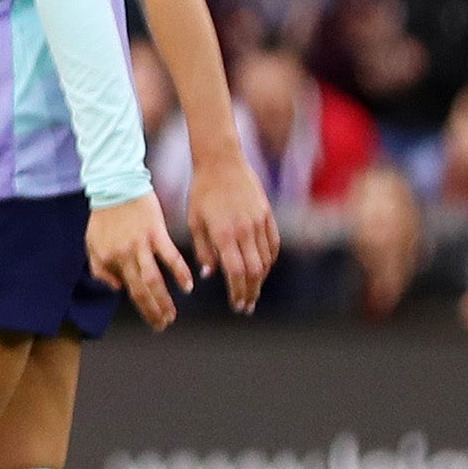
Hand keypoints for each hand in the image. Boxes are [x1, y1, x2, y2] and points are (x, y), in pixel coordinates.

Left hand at [87, 192, 198, 329]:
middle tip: (164, 325)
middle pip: (141, 290)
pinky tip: (188, 285)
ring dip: (164, 300)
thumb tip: (118, 288)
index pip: (128, 290)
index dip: (141, 308)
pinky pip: (170, 257)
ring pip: (154, 279)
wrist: (115, 186)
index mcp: (108, 259)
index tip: (152, 320)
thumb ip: (101, 268)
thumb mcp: (92, 244)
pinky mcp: (156, 233)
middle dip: (153, 311)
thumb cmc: (104, 216)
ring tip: (173, 314)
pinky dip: (179, 272)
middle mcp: (124, 255)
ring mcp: (141, 244)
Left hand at [185, 156, 278, 314]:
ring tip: (253, 291)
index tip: (237, 304)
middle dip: (251, 291)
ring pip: (266, 259)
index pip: (235, 271)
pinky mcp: (267, 215)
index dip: (238, 290)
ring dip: (261, 279)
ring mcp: (259, 222)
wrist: (222, 163)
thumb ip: (204, 250)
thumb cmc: (201, 193)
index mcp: (224, 234)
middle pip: (254, 270)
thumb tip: (210, 274)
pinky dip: (270, 260)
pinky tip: (263, 270)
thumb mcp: (194, 221)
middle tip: (246, 305)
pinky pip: (273, 244)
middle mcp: (245, 230)